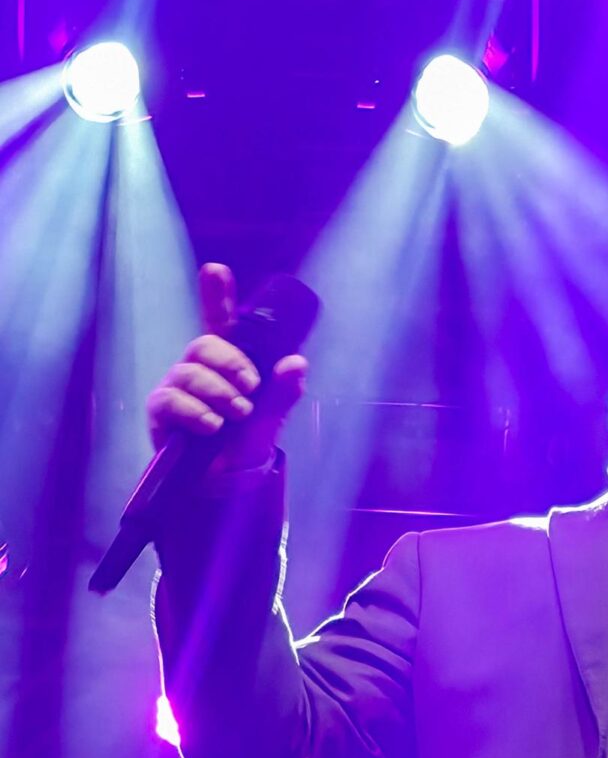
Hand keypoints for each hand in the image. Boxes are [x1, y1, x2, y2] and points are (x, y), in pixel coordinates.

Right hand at [146, 263, 307, 470]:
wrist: (224, 486)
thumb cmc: (244, 446)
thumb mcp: (269, 421)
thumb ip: (281, 394)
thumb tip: (297, 363)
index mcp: (226, 364)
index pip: (220, 323)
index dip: (216, 296)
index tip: (215, 270)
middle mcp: (198, 370)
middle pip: (205, 344)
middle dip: (231, 362)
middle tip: (251, 387)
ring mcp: (176, 388)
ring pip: (190, 372)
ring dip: (218, 391)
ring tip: (237, 414)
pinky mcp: (161, 413)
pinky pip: (170, 400)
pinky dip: (195, 411)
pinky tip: (212, 425)